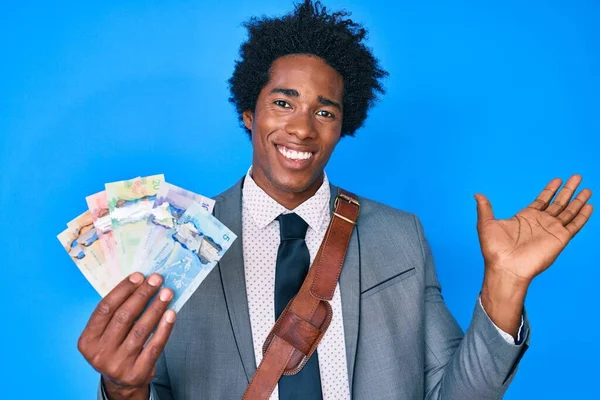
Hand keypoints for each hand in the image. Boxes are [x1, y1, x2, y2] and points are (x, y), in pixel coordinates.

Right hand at [78, 273, 175, 399]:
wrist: (121, 383)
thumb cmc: (115, 348)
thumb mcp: (106, 334)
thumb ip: (117, 312)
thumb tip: (140, 283)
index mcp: (88, 340)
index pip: (105, 308)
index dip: (123, 290)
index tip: (139, 276)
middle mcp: (100, 353)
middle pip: (124, 316)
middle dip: (142, 294)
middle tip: (156, 279)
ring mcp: (118, 364)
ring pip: (141, 329)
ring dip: (156, 307)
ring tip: (166, 293)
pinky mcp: (137, 372)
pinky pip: (154, 345)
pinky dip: (164, 328)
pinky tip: (171, 313)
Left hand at [475, 175, 592, 337]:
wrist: (505, 267)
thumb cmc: (494, 250)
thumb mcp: (486, 224)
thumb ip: (485, 208)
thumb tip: (477, 194)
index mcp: (526, 217)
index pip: (542, 200)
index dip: (550, 190)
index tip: (558, 179)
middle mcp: (541, 222)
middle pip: (558, 202)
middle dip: (568, 190)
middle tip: (577, 177)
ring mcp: (551, 230)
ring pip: (569, 211)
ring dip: (578, 200)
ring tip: (587, 188)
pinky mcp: (559, 239)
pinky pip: (574, 225)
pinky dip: (582, 216)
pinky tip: (589, 205)